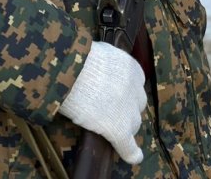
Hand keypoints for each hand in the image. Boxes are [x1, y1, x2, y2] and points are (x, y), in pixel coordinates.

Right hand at [58, 40, 145, 164]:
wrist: (74, 71)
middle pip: (136, 104)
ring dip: (124, 124)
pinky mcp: (119, 129)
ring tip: (108, 126)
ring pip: (133, 123)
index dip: (125, 90)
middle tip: (108, 107)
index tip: (115, 92)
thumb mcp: (99, 53)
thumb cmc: (79, 57)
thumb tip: (98, 69)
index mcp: (131, 68)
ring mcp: (128, 111)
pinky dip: (131, 152)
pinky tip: (133, 156)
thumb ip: (106, 63)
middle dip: (126, 107)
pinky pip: (128, 146)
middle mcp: (134, 89)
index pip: (135, 83)